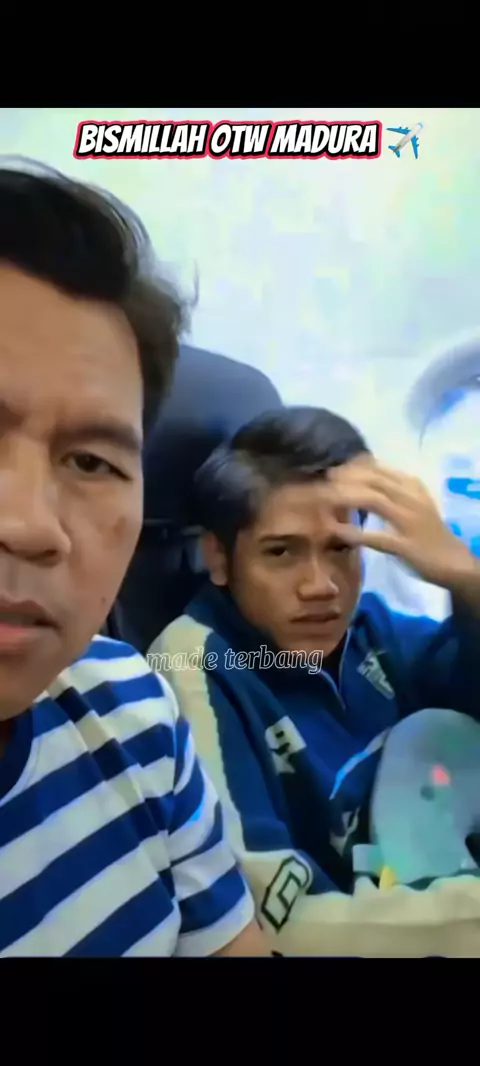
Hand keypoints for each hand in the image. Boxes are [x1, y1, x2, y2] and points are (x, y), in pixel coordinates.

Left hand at [327, 459, 476, 589]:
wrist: (454, 561)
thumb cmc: (429, 533)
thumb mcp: (414, 503)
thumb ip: (392, 491)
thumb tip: (361, 481)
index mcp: (412, 487)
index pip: (380, 468)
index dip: (354, 466)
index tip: (335, 467)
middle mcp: (410, 499)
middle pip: (374, 480)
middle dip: (346, 477)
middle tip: (325, 478)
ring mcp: (408, 521)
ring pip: (374, 500)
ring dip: (347, 497)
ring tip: (325, 498)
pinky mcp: (405, 546)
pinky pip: (376, 537)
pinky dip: (354, 533)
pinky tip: (335, 531)